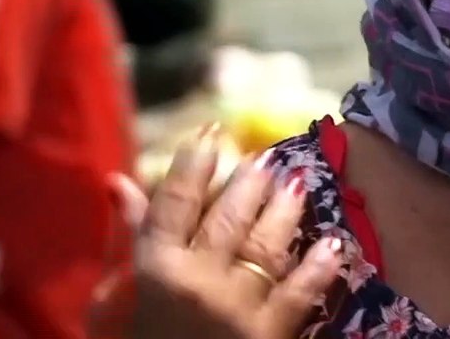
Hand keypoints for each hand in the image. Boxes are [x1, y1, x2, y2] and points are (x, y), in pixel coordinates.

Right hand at [113, 125, 342, 338]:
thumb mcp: (116, 300)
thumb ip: (128, 240)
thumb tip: (121, 181)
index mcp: (153, 270)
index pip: (175, 203)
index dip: (194, 163)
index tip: (211, 131)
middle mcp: (196, 281)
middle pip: (228, 218)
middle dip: (249, 182)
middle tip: (264, 157)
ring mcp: (236, 308)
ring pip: (266, 245)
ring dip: (284, 211)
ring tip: (296, 183)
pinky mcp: (268, 336)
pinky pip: (301, 294)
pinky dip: (319, 267)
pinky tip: (333, 244)